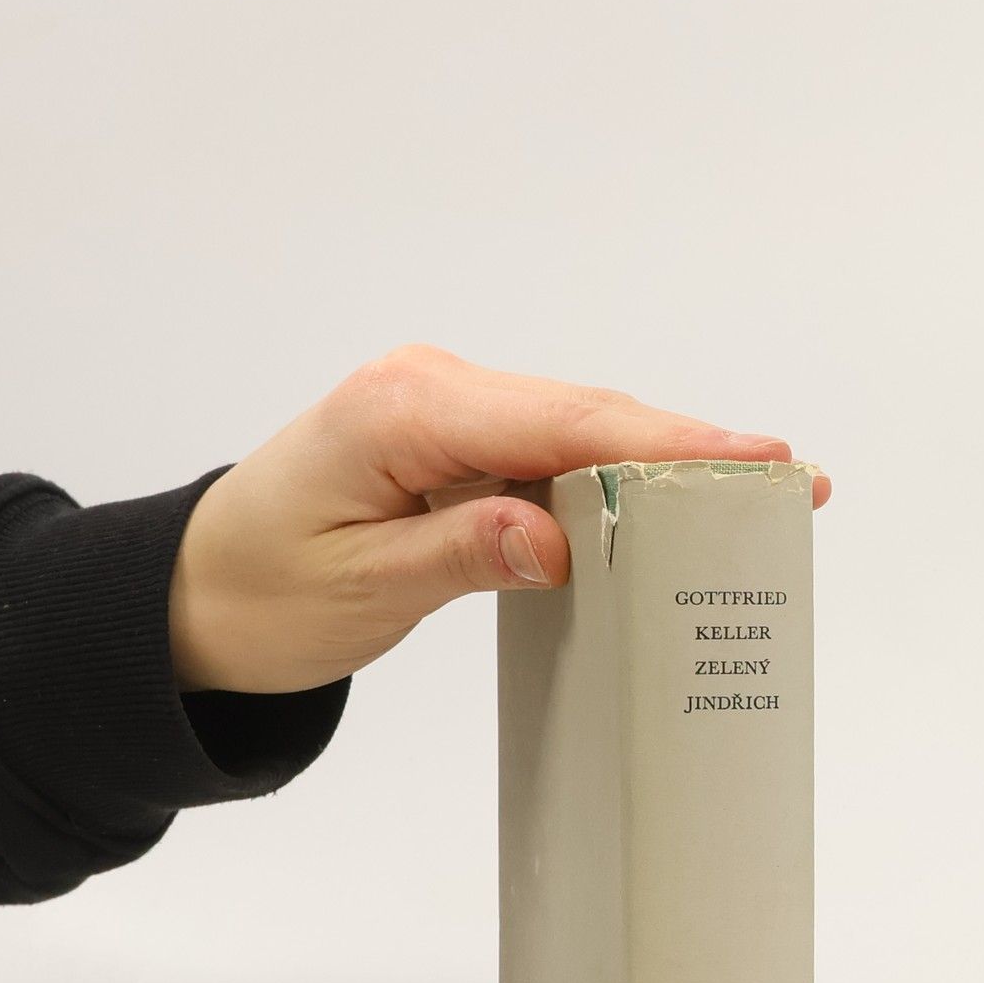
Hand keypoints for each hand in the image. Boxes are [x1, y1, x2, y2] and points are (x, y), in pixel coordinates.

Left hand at [167, 345, 831, 693]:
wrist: (192, 593)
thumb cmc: (260, 593)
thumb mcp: (358, 588)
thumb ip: (462, 553)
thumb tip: (560, 538)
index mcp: (404, 411)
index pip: (562, 421)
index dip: (666, 441)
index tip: (755, 458)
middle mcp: (432, 389)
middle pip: (586, 412)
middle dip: (689, 448)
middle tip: (792, 481)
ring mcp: (445, 408)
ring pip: (577, 428)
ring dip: (660, 461)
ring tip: (753, 494)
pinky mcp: (453, 439)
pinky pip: (550, 449)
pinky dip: (612, 476)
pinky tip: (669, 500)